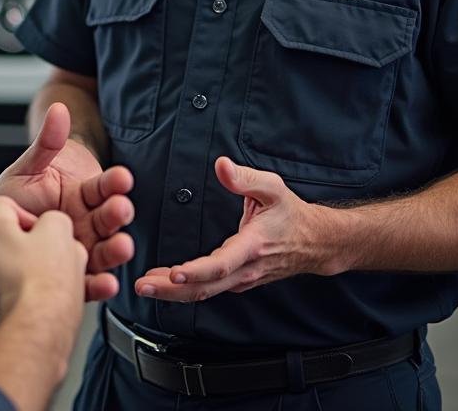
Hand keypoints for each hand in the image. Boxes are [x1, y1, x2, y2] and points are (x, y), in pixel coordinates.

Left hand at [0, 103, 134, 309]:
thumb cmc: (7, 203)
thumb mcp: (26, 171)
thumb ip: (46, 145)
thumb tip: (58, 110)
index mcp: (80, 197)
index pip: (103, 188)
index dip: (114, 183)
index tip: (122, 178)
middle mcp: (85, 224)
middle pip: (108, 219)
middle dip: (117, 214)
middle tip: (122, 209)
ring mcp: (81, 251)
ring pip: (105, 251)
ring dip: (116, 250)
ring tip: (123, 246)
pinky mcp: (72, 278)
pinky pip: (89, 283)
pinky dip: (99, 286)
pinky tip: (107, 284)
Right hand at [0, 196, 86, 325]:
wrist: (34, 326)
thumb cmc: (19, 278)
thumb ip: (0, 209)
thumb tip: (3, 208)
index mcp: (60, 228)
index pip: (43, 219)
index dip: (21, 227)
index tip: (9, 237)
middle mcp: (76, 253)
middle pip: (51, 244)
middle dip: (32, 250)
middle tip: (12, 261)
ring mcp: (78, 283)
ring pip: (55, 272)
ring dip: (37, 276)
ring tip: (17, 284)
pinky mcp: (74, 310)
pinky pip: (58, 298)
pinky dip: (43, 300)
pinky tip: (28, 302)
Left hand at [134, 157, 331, 302]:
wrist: (315, 243)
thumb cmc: (291, 213)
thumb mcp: (273, 188)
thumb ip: (245, 177)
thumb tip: (221, 165)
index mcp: (253, 246)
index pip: (222, 264)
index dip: (197, 271)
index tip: (174, 273)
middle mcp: (246, 269)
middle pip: (206, 287)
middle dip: (172, 289)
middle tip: (142, 285)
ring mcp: (242, 279)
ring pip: (205, 292)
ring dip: (174, 292)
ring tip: (145, 285)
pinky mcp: (238, 280)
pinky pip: (209, 289)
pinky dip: (185, 289)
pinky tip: (166, 281)